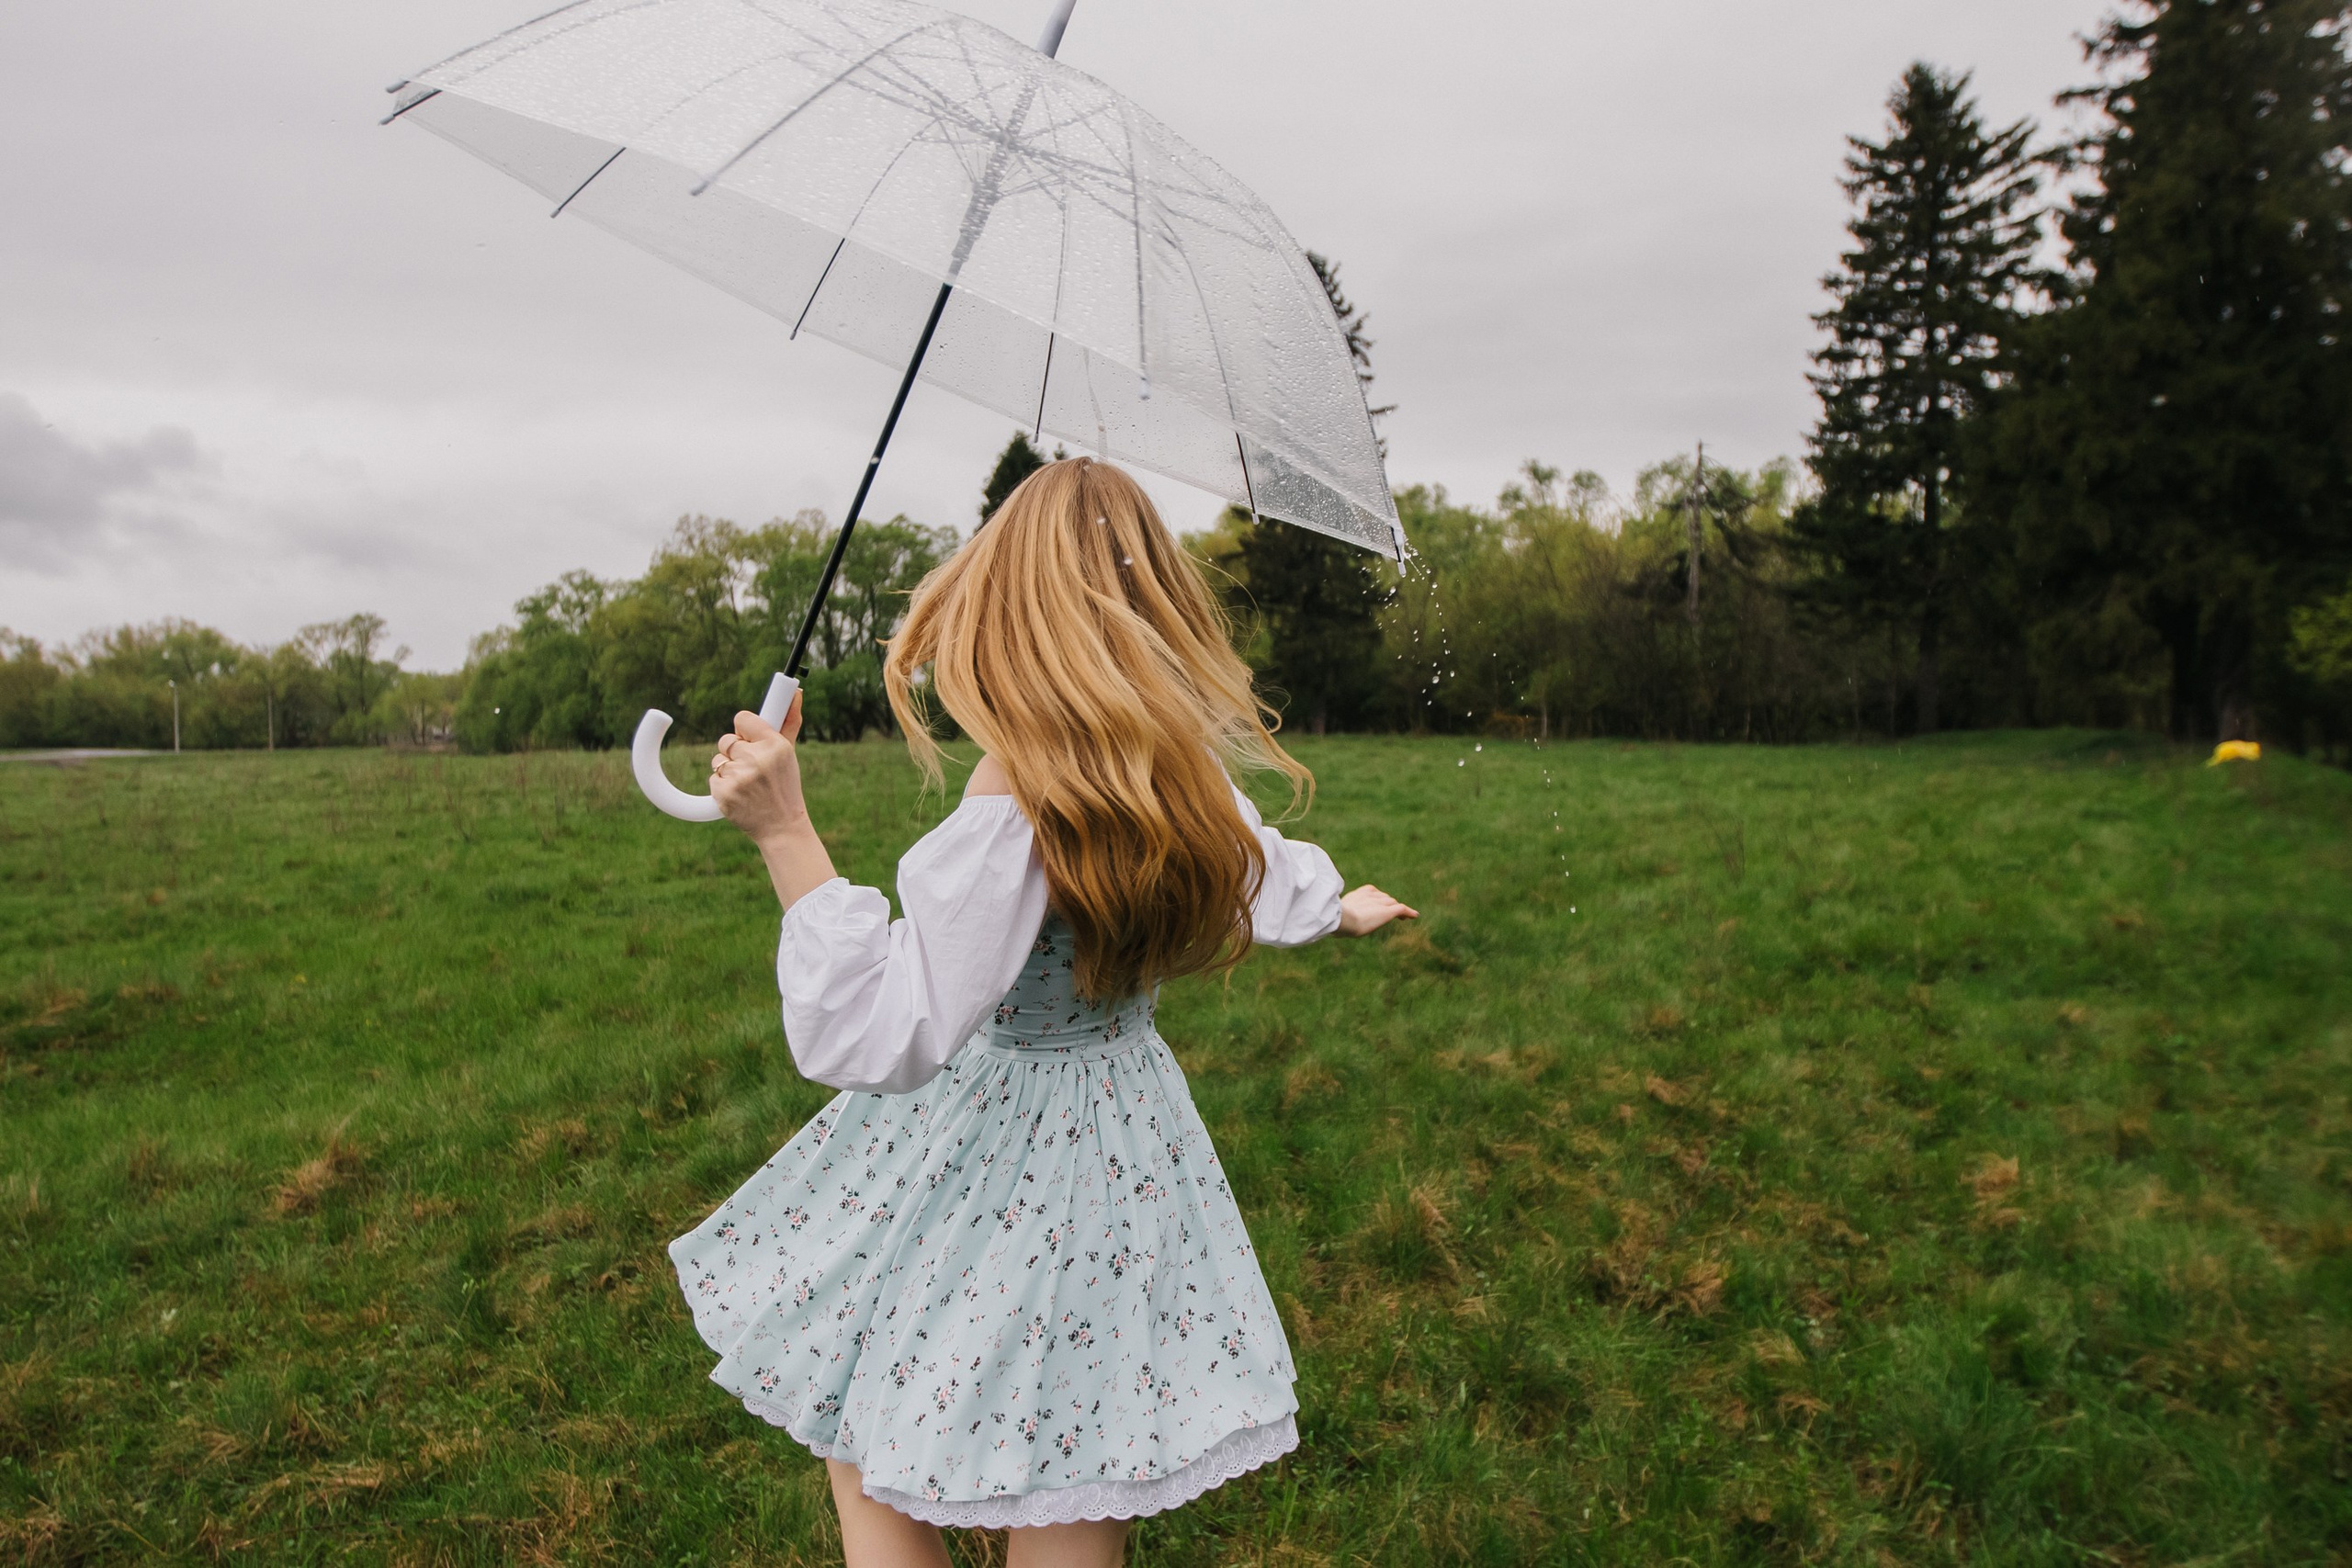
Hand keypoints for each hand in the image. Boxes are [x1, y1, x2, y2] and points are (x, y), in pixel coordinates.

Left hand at [710, 690, 809, 847]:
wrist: (781, 827)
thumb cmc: (785, 787)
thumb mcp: (789, 754)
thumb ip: (788, 722)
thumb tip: (796, 691)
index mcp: (774, 745)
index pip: (742, 719)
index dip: (743, 729)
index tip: (749, 737)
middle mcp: (756, 758)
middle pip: (727, 740)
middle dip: (735, 752)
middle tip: (752, 768)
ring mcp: (738, 777)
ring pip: (718, 760)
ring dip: (728, 770)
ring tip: (748, 785)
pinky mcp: (723, 793)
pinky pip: (713, 778)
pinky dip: (723, 787)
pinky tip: (740, 796)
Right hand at [1336, 883, 1417, 936]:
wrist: (1343, 919)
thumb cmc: (1337, 919)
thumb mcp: (1339, 916)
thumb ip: (1342, 916)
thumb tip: (1334, 929)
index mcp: (1359, 893)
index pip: (1374, 894)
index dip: (1378, 900)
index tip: (1379, 906)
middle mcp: (1372, 894)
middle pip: (1384, 898)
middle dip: (1387, 905)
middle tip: (1390, 913)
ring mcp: (1381, 902)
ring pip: (1392, 903)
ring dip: (1396, 909)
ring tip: (1403, 917)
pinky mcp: (1388, 911)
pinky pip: (1402, 909)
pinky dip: (1409, 913)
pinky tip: (1415, 916)